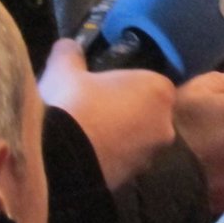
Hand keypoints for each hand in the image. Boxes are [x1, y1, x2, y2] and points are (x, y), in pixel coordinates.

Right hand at [38, 38, 175, 189]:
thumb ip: (70, 54)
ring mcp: (152, 153)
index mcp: (159, 89)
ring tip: (86, 136)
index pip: (148, 84)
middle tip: (93, 113)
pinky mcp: (135, 178)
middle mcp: (165, 122)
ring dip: (119, 137)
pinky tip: (86, 154)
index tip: (101, 91)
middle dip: (125, 113)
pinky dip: (110, 157)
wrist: (57, 160)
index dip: (123, 87)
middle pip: (146, 112)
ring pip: (137, 139)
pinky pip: (125, 161)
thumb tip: (67, 44)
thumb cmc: (70, 105)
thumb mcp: (64, 71)